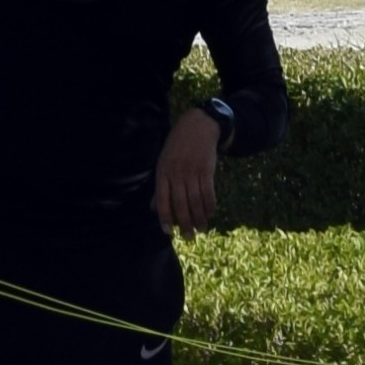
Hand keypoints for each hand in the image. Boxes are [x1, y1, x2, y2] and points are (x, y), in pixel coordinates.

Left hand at [152, 107, 222, 236]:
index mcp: (163, 172)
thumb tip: (154, 209)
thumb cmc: (177, 147)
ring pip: (195, 200)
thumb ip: (160, 187)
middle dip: (185, 223)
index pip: (163, 200)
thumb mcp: (163, 163)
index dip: (165, 217)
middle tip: (188, 237)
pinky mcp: (206, 169)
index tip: (168, 232)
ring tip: (201, 230)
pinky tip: (210, 214)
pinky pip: (208, 192)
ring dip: (199, 218)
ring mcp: (192, 171)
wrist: (197, 126)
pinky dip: (210, 205)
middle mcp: (177, 173)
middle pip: (180, 203)